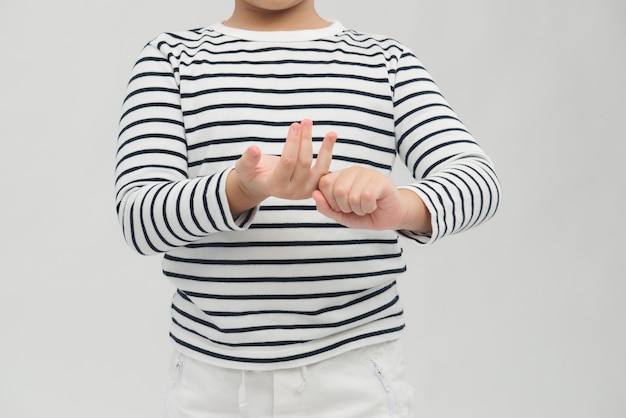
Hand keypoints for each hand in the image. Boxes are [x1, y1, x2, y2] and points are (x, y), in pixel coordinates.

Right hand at [227, 119, 336, 215]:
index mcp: (275, 187)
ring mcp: (305, 191)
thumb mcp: (243, 168)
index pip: (288, 162)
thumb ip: (247, 160)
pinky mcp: (314, 187)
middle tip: (306, 121)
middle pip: (304, 163)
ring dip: (325, 149)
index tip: (294, 124)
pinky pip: (325, 170)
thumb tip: (253, 149)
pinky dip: (329, 154)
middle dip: (305, 140)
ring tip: (331, 133)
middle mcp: (292, 192)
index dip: (292, 143)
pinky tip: (332, 138)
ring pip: (319, 168)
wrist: (262, 185)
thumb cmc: (252, 173)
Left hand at [312, 166, 431, 232]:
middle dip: (345, 207)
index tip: (342, 206)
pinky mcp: (380, 180)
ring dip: (358, 209)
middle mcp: (353, 171)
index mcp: (340, 176)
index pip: (324, 183)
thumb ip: (325, 207)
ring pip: (352, 195)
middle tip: (355, 207)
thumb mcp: (341, 215)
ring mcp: (367, 173)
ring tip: (365, 206)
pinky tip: (373, 205)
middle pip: (337, 190)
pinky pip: (366, 197)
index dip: (330, 201)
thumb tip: (314, 194)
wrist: (391, 217)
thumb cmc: (366, 213)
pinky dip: (368, 208)